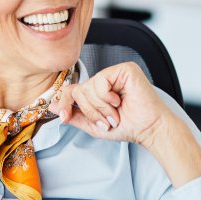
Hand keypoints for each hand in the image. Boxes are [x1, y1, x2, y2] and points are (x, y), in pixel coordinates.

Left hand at [48, 61, 200, 186]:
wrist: (148, 130)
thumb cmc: (127, 127)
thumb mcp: (93, 125)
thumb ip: (74, 114)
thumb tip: (52, 106)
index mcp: (97, 90)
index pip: (71, 90)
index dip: (64, 103)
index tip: (64, 117)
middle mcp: (104, 79)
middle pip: (79, 90)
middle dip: (90, 111)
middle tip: (106, 121)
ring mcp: (114, 72)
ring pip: (89, 87)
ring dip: (101, 108)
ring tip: (115, 114)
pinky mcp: (124, 69)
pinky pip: (101, 81)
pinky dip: (107, 97)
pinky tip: (119, 101)